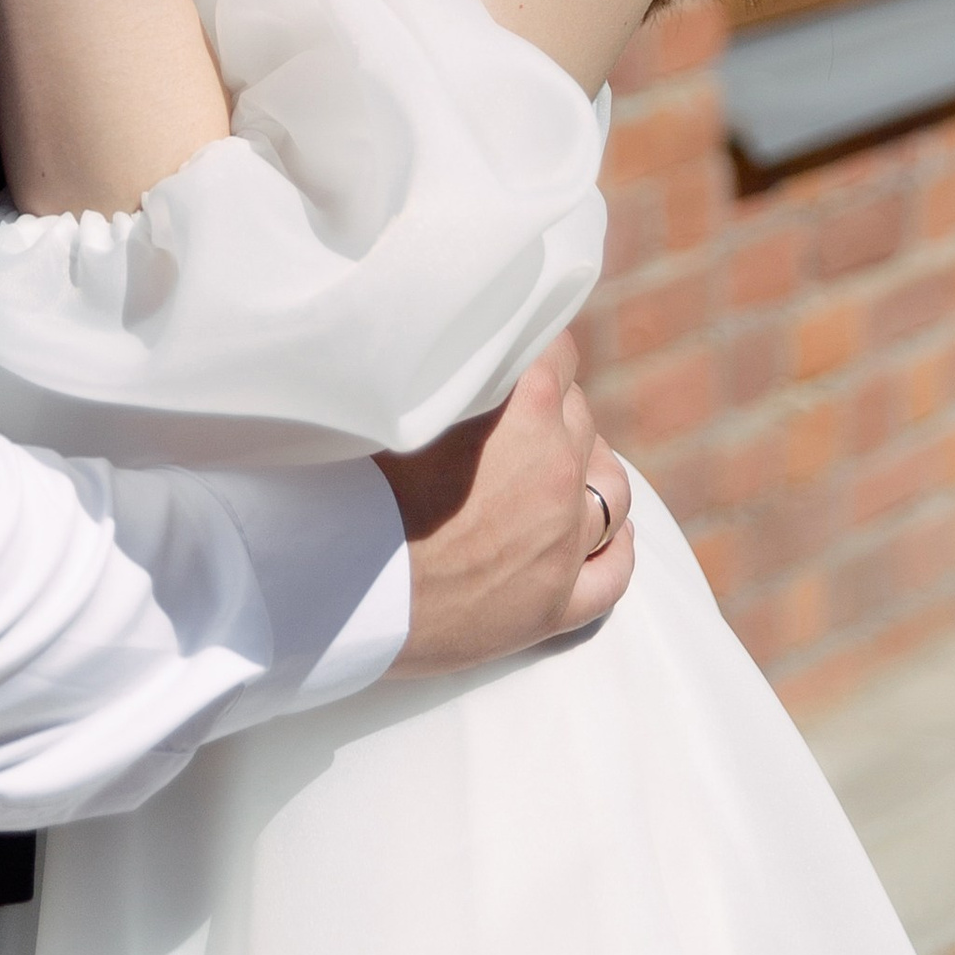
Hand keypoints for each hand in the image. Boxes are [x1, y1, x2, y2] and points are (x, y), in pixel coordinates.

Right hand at [377, 335, 633, 672]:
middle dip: (552, 410)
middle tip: (511, 418)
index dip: (535, 350)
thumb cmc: (352, 480)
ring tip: (563, 468)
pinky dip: (616, 550)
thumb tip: (461, 348)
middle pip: (580, 417)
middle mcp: (557, 470)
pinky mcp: (554, 606)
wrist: (338, 582)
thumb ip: (453, 374)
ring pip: (611, 489)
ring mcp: (562, 542)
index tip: (515, 356)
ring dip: (590, 470)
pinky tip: (611, 536)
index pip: (559, 352)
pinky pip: (612, 574)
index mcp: (527, 409)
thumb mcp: (405, 400)